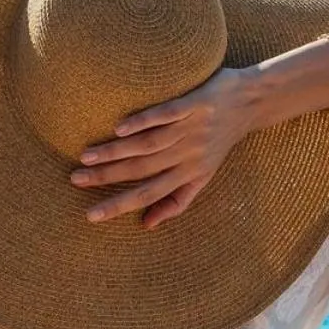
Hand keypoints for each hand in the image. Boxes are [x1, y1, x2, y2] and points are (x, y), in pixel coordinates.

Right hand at [70, 67, 257, 228]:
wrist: (253, 103)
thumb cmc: (221, 142)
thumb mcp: (204, 177)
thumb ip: (176, 200)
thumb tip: (147, 225)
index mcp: (189, 174)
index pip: (148, 194)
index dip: (119, 206)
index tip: (91, 216)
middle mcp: (188, 154)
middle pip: (142, 169)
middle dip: (107, 176)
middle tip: (76, 179)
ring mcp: (191, 128)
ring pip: (149, 144)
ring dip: (116, 151)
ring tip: (86, 155)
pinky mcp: (195, 104)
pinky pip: (166, 114)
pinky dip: (143, 121)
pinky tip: (120, 128)